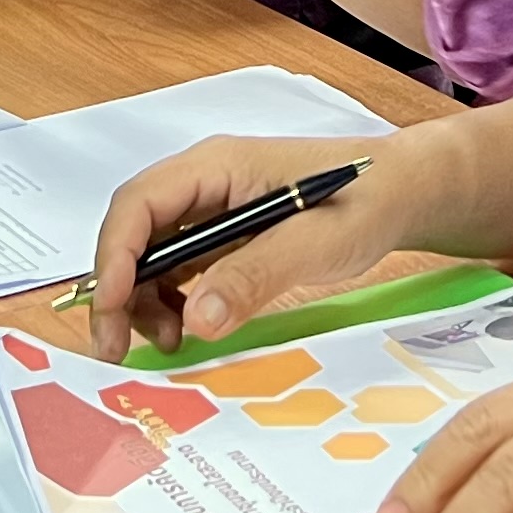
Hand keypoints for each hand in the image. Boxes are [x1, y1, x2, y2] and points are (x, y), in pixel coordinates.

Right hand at [85, 133, 408, 359]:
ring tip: (169, 342)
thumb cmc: (365, 200)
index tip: (111, 306)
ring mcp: (211, 211)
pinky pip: (178, 270)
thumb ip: (254, 275)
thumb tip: (197, 319)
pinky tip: (189, 329)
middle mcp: (203, 185)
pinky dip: (171, 302)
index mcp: (216, 166)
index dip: (115, 255)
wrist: (400, 195)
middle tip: (115, 346)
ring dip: (143, 301)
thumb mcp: (314, 241)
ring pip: (150, 255)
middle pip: (133, 232)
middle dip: (118, 289)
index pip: (139, 203)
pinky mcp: (224, 238)